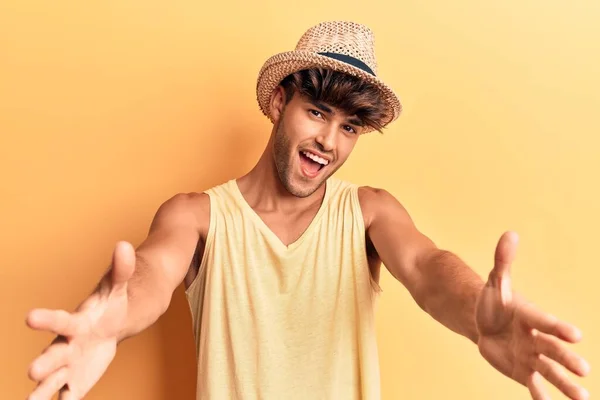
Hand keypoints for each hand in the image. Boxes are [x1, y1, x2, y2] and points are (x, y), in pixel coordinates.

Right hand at [26, 241, 135, 399]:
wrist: (117, 319)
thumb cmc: (113, 301)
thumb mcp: (119, 285)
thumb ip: (121, 269)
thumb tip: (125, 245)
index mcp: (77, 321)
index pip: (61, 320)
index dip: (47, 319)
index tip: (29, 317)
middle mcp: (68, 343)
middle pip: (55, 353)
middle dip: (45, 362)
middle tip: (33, 371)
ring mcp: (72, 362)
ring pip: (54, 379)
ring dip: (43, 390)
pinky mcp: (79, 377)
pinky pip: (69, 393)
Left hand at [475, 232, 589, 398]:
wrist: (485, 322)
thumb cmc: (495, 302)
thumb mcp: (496, 282)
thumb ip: (503, 261)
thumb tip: (510, 234)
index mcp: (531, 316)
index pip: (544, 322)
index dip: (557, 327)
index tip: (575, 335)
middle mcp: (536, 338)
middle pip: (552, 349)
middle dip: (566, 359)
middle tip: (583, 369)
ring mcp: (531, 356)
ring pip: (549, 371)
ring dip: (564, 384)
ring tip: (583, 398)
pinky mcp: (523, 370)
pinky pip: (533, 384)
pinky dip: (539, 394)